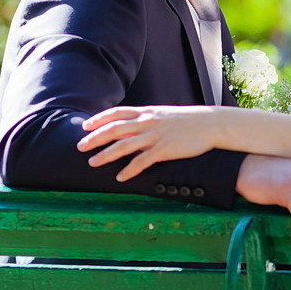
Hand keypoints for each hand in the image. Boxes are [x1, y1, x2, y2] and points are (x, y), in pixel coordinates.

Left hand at [78, 106, 216, 180]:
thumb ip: (147, 119)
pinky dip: (130, 170)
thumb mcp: (164, 114)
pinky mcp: (165, 149)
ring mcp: (156, 135)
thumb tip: (131, 126)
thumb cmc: (187, 120)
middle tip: (80, 147)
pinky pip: (143, 161)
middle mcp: (148, 122)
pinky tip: (121, 177)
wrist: (211, 124)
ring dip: (106, 155)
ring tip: (93, 163)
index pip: (116, 113)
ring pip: (124, 145)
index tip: (84, 126)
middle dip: (95, 138)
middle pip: (114, 129)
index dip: (99, 119)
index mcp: (147, 112)